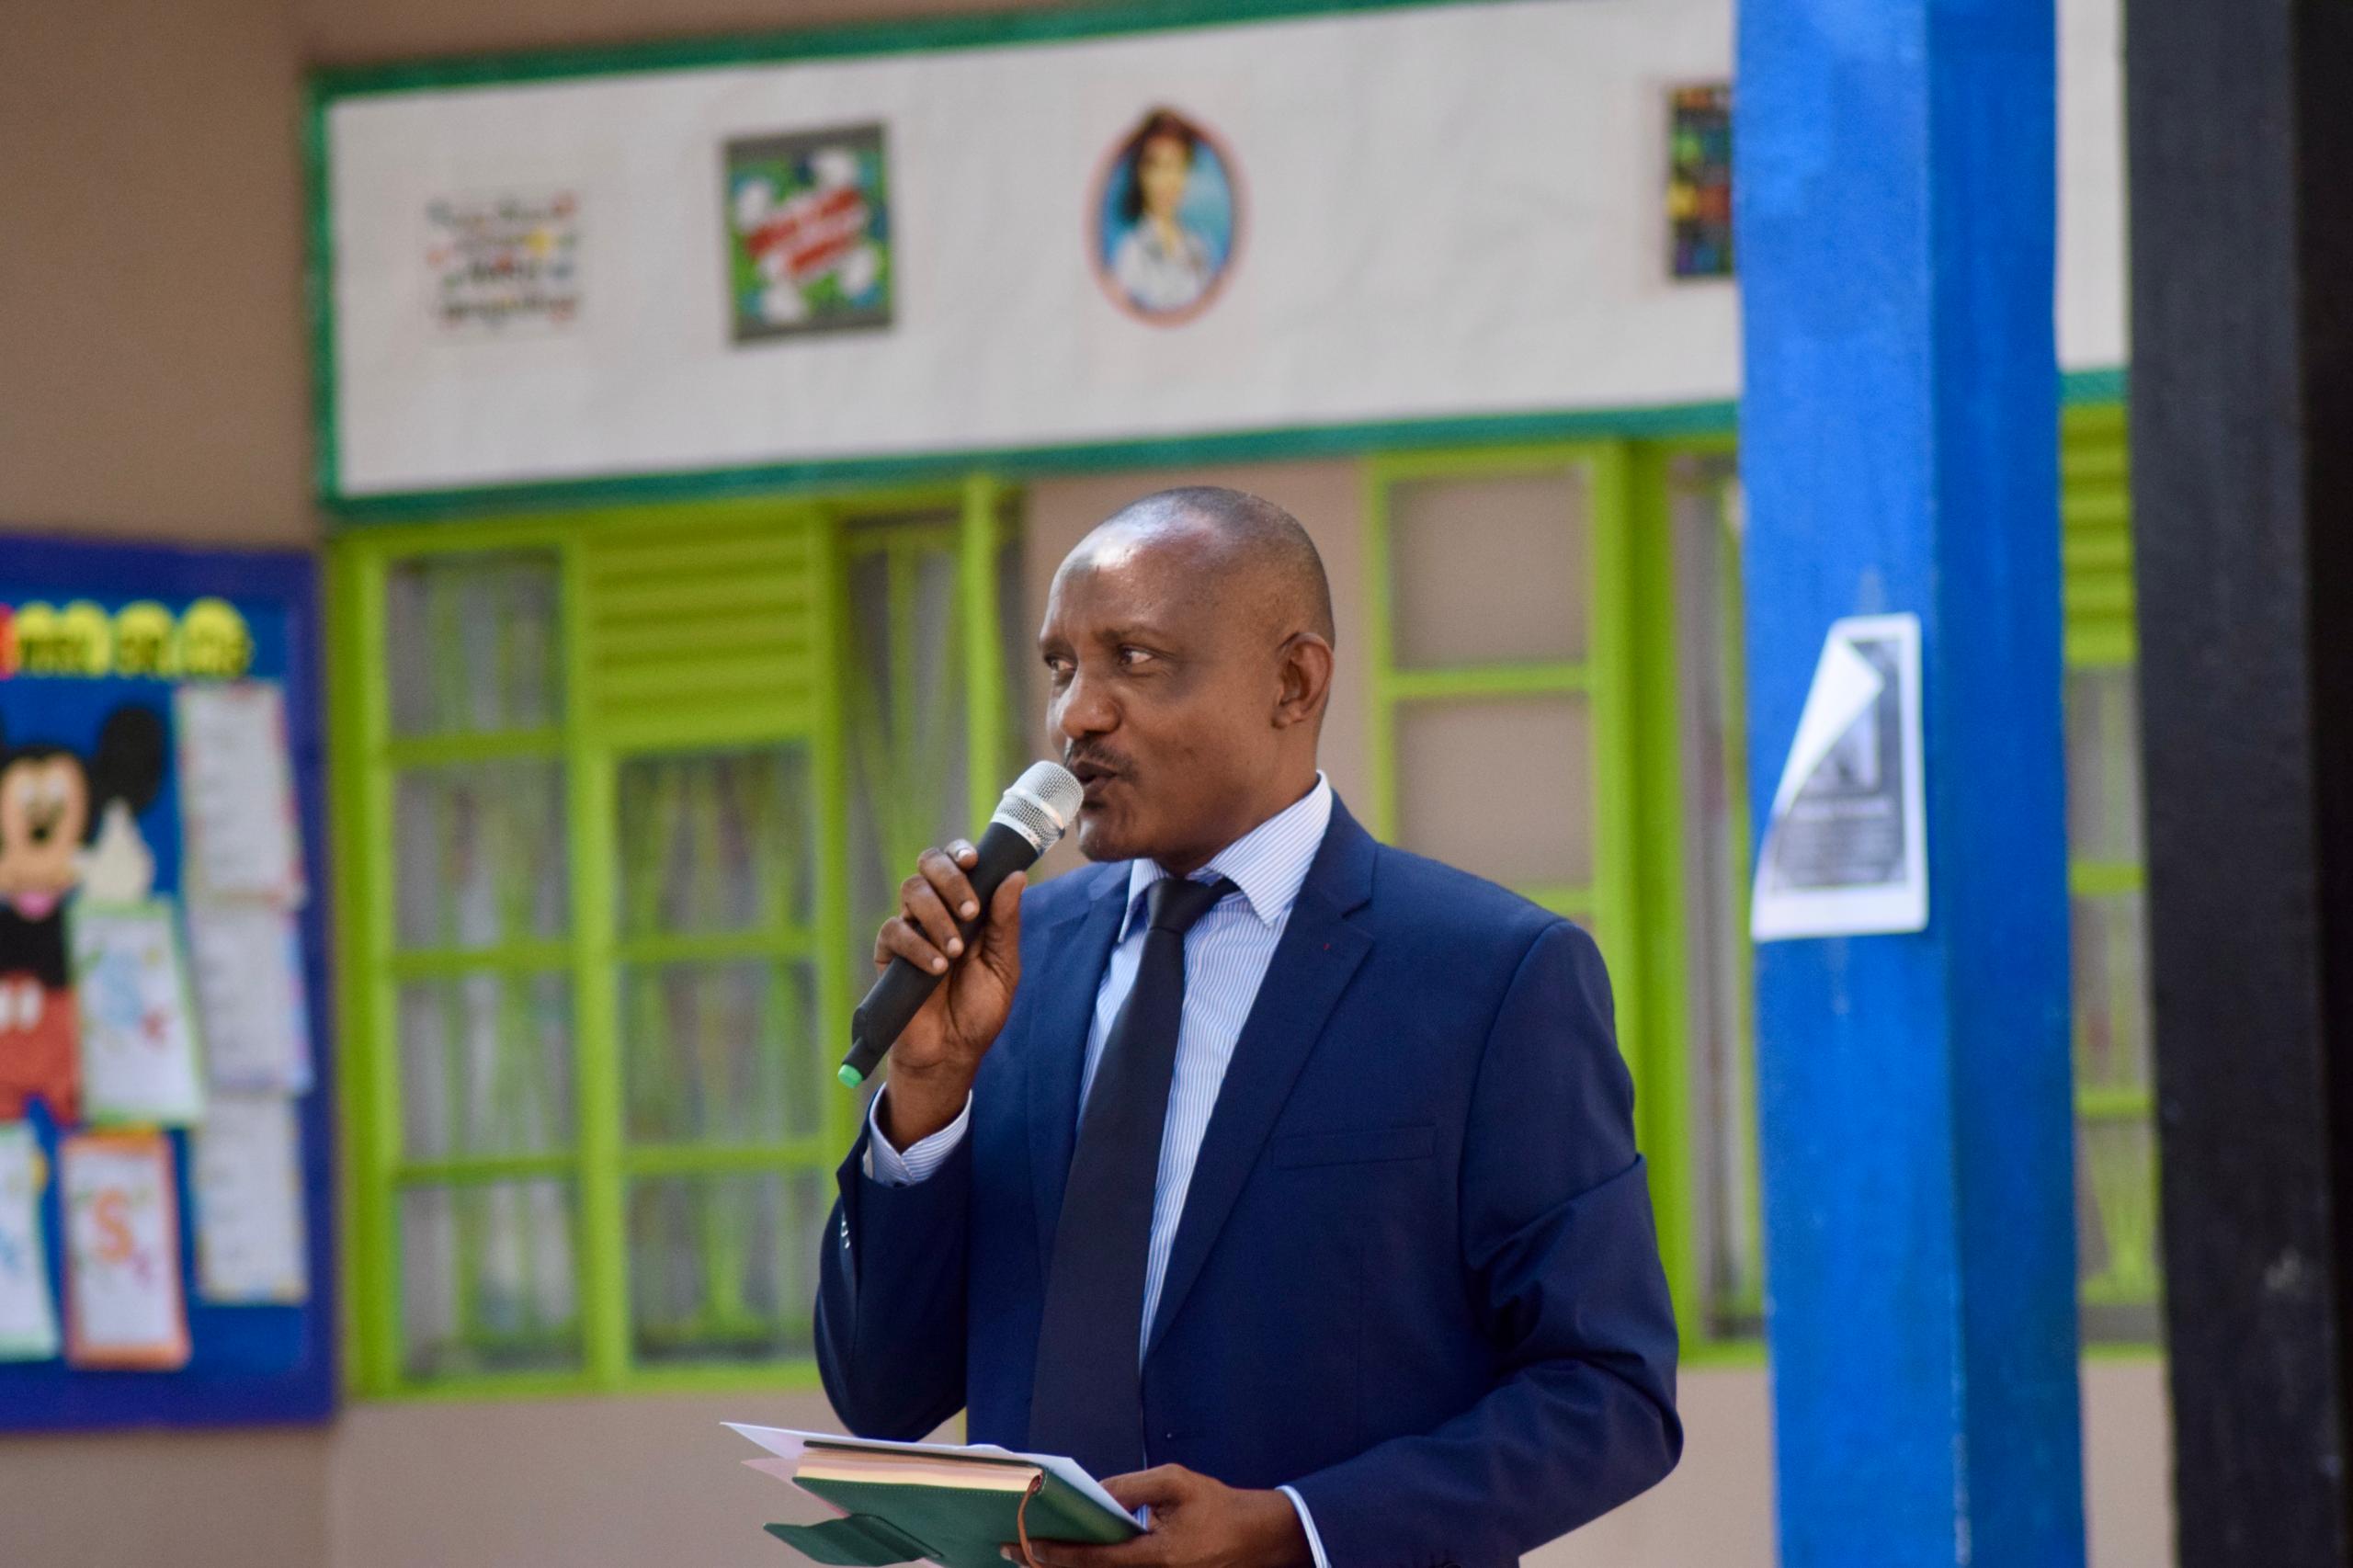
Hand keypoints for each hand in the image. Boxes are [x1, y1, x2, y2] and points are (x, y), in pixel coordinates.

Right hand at [873, 841, 1024, 1144]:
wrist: (951, 1052)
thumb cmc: (980, 1009)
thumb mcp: (1003, 966)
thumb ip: (1006, 923)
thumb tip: (1016, 876)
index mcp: (967, 907)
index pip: (958, 862)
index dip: (961, 852)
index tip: (973, 861)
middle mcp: (937, 910)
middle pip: (929, 863)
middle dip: (950, 878)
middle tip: (969, 912)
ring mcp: (911, 928)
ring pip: (911, 890)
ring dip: (937, 916)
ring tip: (955, 953)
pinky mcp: (889, 953)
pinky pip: (894, 930)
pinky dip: (917, 946)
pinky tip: (936, 969)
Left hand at [1004, 1465, 1310, 1567]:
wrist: (1258, 1539)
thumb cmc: (1218, 1506)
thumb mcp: (1177, 1482)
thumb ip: (1133, 1486)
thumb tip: (1095, 1492)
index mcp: (1157, 1558)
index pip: (1095, 1559)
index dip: (1057, 1553)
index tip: (1026, 1545)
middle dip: (1050, 1566)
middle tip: (1012, 1551)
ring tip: (1031, 1556)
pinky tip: (1070, 1558)